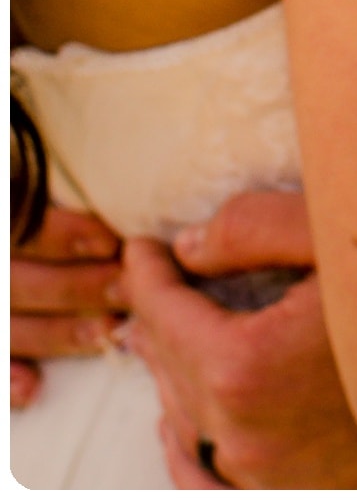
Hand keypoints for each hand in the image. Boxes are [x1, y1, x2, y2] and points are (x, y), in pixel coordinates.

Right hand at [12, 203, 124, 406]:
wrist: (15, 248)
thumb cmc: (28, 208)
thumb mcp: (31, 186)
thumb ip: (58, 194)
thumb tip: (124, 185)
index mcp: (2, 217)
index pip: (18, 222)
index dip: (59, 234)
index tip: (109, 242)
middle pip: (16, 280)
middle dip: (75, 286)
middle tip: (128, 288)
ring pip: (7, 326)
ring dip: (56, 332)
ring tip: (106, 331)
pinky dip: (6, 377)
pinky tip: (32, 388)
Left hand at [119, 188, 356, 487]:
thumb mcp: (348, 240)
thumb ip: (260, 228)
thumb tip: (190, 245)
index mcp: (246, 365)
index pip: (162, 311)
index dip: (147, 273)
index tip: (142, 248)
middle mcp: (243, 431)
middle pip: (168, 365)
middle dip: (157, 319)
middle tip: (152, 283)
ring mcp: (263, 474)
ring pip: (184, 420)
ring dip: (171, 374)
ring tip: (164, 340)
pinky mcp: (288, 494)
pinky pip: (208, 477)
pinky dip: (187, 444)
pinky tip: (182, 425)